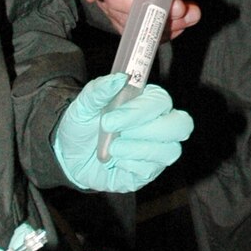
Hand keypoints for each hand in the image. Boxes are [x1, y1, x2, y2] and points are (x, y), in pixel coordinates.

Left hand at [53, 75, 192, 192]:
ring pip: (170, 151)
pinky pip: (150, 170)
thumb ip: (98, 90)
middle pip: (181, 125)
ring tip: (112, 149)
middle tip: (115, 135)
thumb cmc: (82, 127)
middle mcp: (159, 125)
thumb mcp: (82, 106)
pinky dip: (129, 166)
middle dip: (149, 130)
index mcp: (147, 102)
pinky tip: (115, 162)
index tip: (110, 118)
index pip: (161, 101)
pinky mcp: (149, 172)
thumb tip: (118, 78)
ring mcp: (157, 151)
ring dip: (138, 150)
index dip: (140, 110)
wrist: (70, 157)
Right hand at [77, 0, 200, 36]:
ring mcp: (119, 8)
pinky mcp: (134, 25)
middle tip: (177, 6)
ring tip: (187, 10)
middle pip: (116, 2)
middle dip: (146, 8)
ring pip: (133, 23)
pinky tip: (187, 17)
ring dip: (164, 22)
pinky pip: (147, 34)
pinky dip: (170, 29)